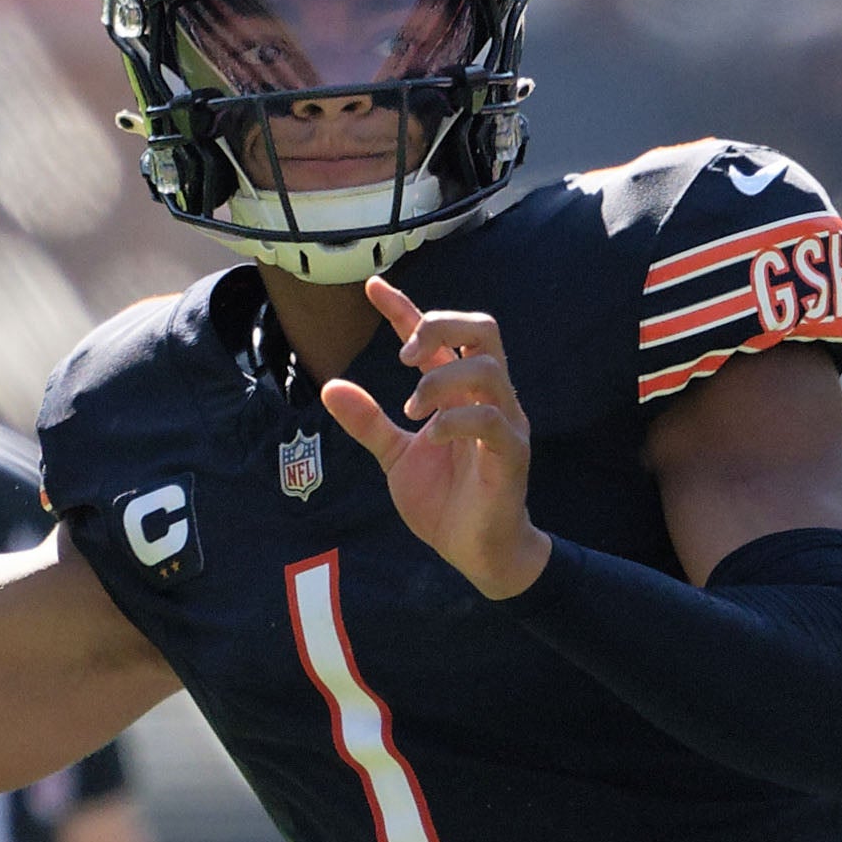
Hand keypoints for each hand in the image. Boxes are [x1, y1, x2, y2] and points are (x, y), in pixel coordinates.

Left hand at [320, 274, 546, 597]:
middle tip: (402, 354)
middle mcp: (487, 398)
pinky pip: (491, 420)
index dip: (405, 308)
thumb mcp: (395, 457)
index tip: (372, 288)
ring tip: (412, 408)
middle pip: (482, 329)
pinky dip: (456, 419)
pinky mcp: (511, 454)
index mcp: (458, 393)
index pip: (437, 336)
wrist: (476, 553)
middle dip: (439, 326)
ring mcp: (504, 423)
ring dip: (441, 380)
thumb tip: (329, 387)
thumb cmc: (445, 501)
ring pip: (487, 369)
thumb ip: (369, 422)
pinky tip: (432, 434)